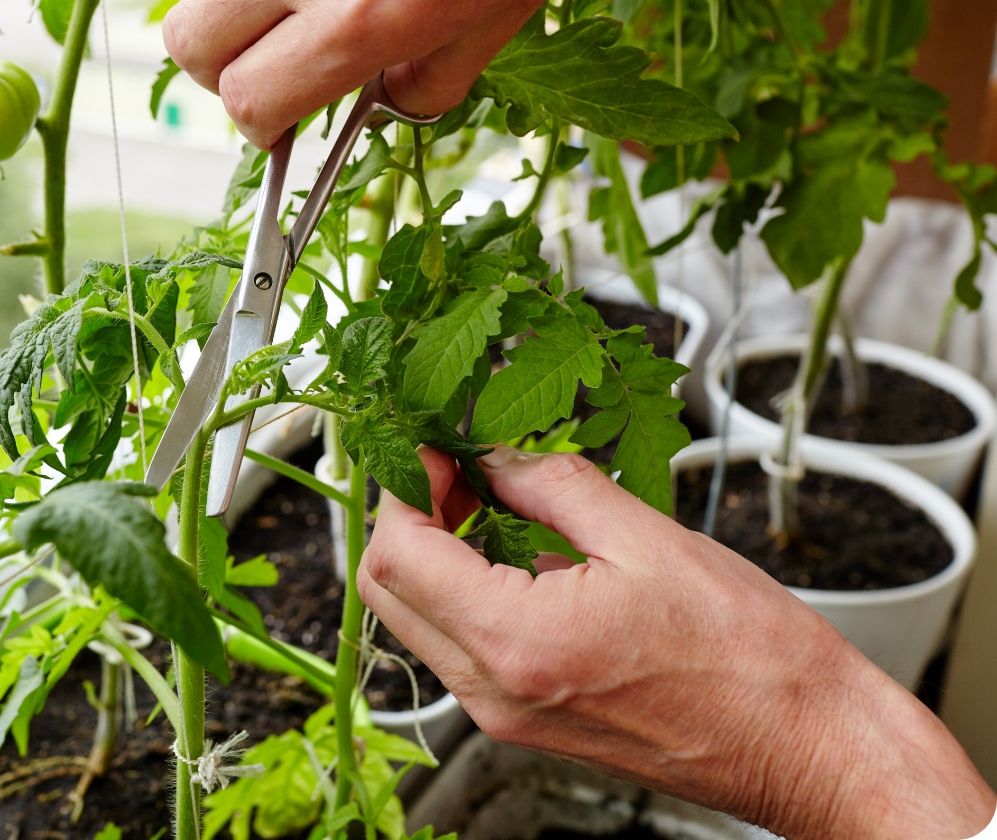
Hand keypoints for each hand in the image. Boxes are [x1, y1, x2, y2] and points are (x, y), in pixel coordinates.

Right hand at [163, 0, 721, 147]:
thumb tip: (379, 102)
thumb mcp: (492, 30)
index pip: (247, 99)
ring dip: (249, 0)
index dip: (260, 124)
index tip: (280, 122)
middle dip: (222, 72)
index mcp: (358, 18)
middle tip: (271, 71)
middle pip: (189, 42)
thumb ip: (419, 85)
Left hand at [356, 445, 995, 839]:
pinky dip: (466, 590)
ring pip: (419, 620)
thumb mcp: (647, 538)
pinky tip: (518, 551)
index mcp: (518, 643)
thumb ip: (553, 484)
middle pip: (389, 592)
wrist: (806, 748)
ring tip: (489, 499)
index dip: (404, 486)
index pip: (398, 554)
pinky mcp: (528, 722)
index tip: (437, 448)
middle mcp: (496, 693)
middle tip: (455, 469)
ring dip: (435, 552)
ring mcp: (507, 716)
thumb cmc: (752, 659)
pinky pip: (462, 647)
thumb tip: (496, 454)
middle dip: (408, 516)